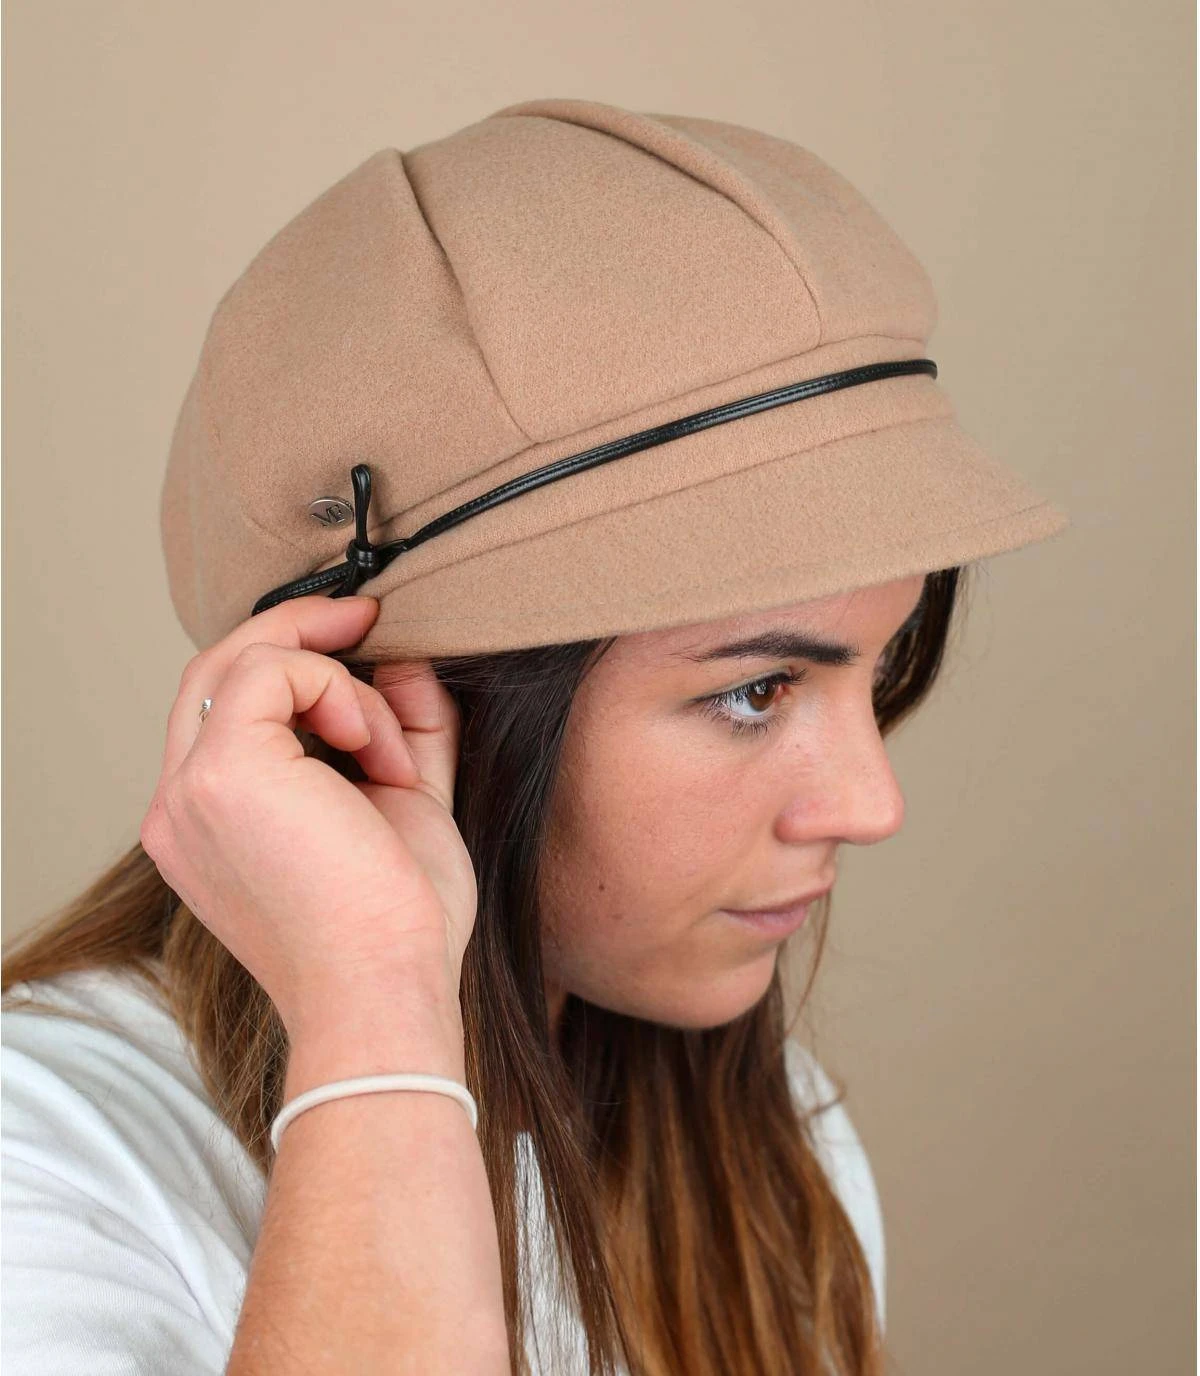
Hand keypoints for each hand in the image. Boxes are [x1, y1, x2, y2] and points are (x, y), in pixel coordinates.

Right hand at [139, 594, 476, 1039]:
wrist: (386, 992)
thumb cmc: (397, 924)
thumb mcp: (404, 806)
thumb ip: (403, 728)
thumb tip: (408, 658)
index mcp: (207, 822)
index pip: (225, 708)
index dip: (292, 663)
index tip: (365, 639)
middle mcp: (180, 805)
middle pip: (215, 670)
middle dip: (300, 631)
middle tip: (372, 615)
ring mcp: (191, 789)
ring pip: (241, 661)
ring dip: (339, 682)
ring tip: (390, 751)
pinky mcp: (223, 775)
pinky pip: (271, 672)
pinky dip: (341, 692)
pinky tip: (379, 750)